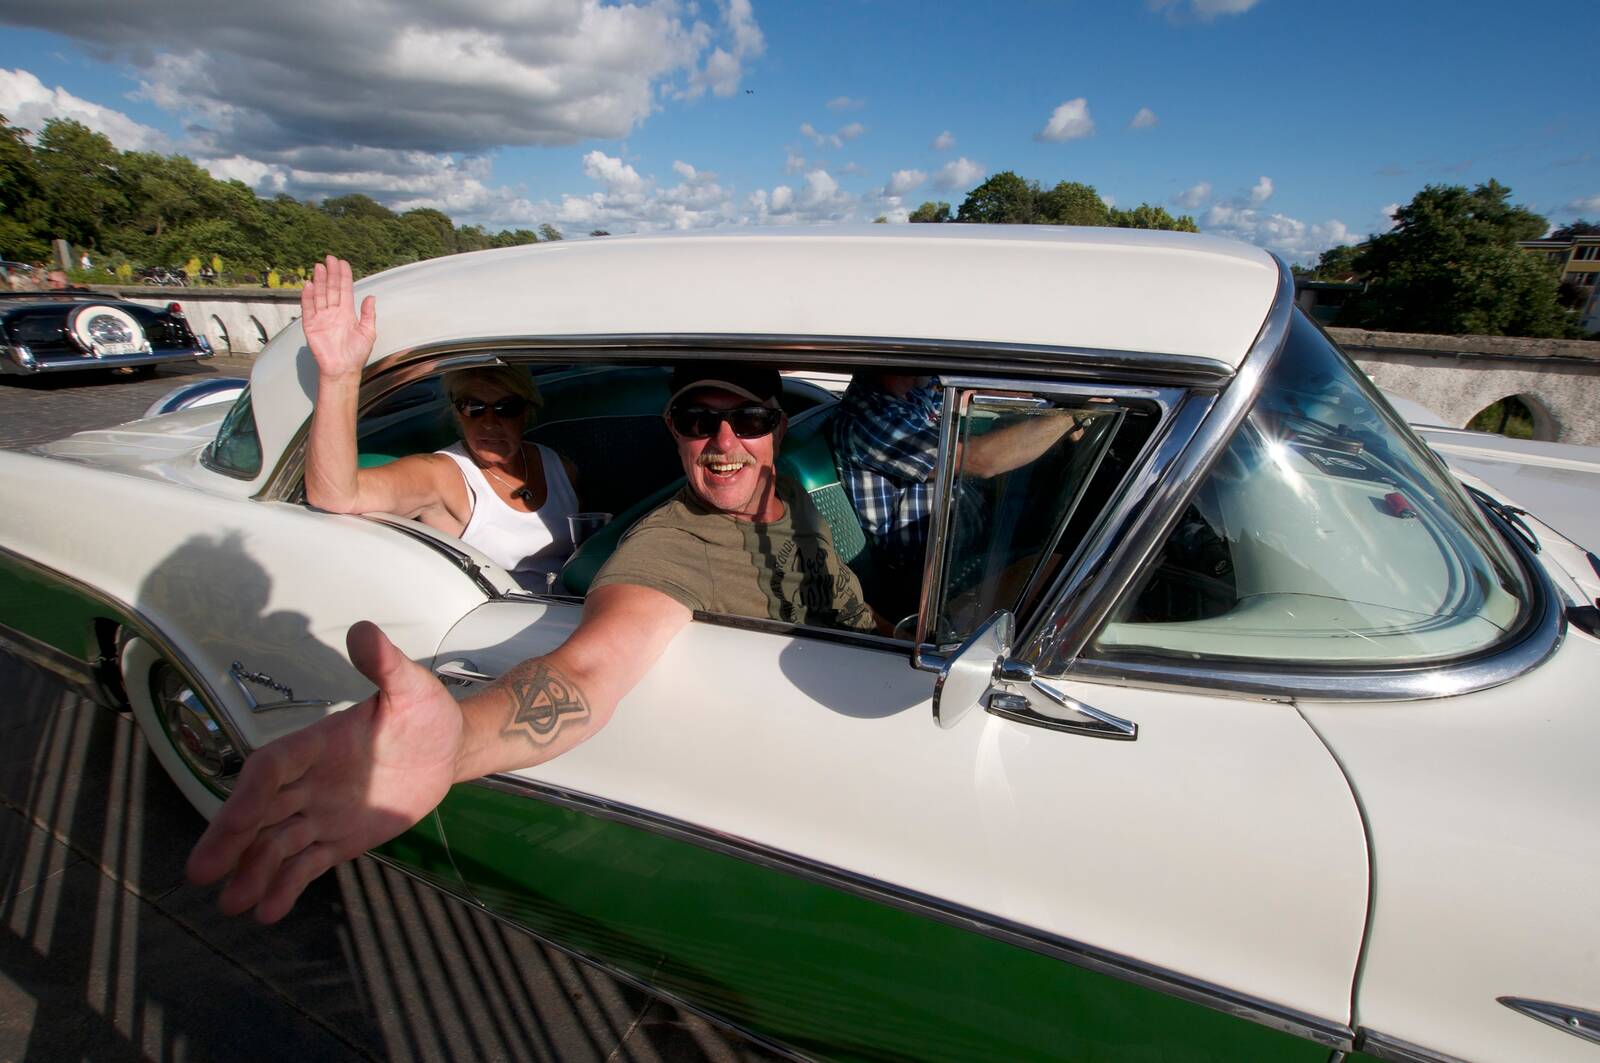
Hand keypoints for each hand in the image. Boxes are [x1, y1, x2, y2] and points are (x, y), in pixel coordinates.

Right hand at [186, 621, 461, 922]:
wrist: (448, 748)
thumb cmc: (425, 712)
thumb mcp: (412, 686)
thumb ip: (386, 665)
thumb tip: (364, 632)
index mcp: (315, 744)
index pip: (271, 769)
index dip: (249, 794)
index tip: (234, 822)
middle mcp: (308, 781)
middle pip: (260, 812)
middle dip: (231, 840)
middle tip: (201, 872)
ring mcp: (320, 813)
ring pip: (277, 845)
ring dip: (254, 872)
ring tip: (233, 904)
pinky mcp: (338, 840)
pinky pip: (306, 864)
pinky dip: (286, 886)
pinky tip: (268, 911)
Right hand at [301, 255, 376, 380]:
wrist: (343, 369)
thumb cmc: (356, 354)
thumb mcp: (368, 332)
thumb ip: (369, 314)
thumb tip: (371, 297)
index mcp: (347, 313)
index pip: (345, 290)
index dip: (344, 276)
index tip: (342, 263)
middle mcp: (333, 312)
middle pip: (331, 289)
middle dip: (331, 274)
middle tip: (329, 259)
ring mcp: (321, 318)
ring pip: (320, 295)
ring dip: (320, 281)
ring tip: (319, 267)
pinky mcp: (311, 325)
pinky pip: (308, 308)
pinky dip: (308, 297)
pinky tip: (309, 285)